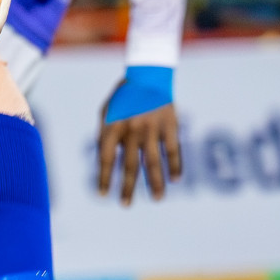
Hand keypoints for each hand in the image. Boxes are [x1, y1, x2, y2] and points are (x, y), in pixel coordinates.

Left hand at [98, 73, 182, 204]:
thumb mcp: (106, 112)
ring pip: (154, 162)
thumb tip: (104, 161)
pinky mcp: (170, 125)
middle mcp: (132, 130)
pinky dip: (175, 165)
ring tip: (157, 199)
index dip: (104, 178)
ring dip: (155, 183)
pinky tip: (175, 179)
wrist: (148, 74)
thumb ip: (104, 135)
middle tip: (125, 204)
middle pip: (130, 166)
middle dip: (127, 188)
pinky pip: (173, 149)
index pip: (107, 159)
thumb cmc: (123, 96)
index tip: (103, 195)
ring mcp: (153, 128)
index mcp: (113, 127)